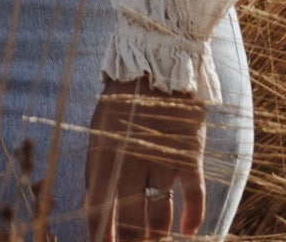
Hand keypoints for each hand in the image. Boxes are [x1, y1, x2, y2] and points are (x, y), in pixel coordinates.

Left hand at [84, 76, 205, 240]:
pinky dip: (192, 218)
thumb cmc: (122, 99)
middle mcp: (133, 163)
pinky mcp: (190, 154)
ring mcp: (163, 160)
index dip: (101, 240)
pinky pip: (194, 197)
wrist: (157, 60)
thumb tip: (91, 208)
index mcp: (105, 157)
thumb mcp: (99, 129)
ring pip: (160, 218)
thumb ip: (95, 170)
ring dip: (157, 236)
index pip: (98, 213)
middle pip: (131, 224)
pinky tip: (187, 230)